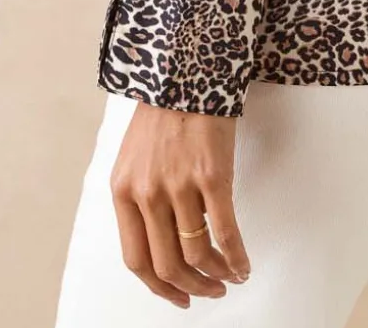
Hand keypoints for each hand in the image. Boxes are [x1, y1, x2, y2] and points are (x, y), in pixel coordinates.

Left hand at [110, 101, 250, 307]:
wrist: (185, 71)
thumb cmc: (163, 112)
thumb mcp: (135, 157)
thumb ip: (141, 198)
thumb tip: (164, 241)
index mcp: (124, 191)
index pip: (136, 259)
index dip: (159, 287)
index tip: (178, 296)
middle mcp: (148, 193)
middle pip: (168, 264)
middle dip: (192, 287)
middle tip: (209, 292)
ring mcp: (180, 185)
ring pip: (197, 253)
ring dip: (216, 275)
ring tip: (228, 277)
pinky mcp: (212, 175)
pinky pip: (225, 231)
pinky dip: (236, 256)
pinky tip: (243, 264)